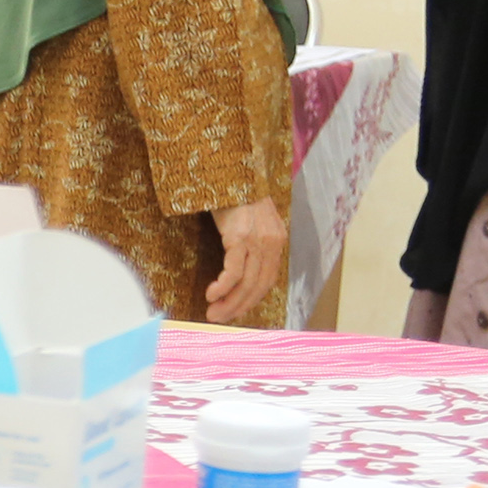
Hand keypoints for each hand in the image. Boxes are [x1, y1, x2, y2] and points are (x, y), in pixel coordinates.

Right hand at [205, 198, 287, 322]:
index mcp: (276, 239)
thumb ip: (252, 238)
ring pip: (246, 283)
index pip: (268, 278)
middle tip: (219, 318)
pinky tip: (211, 294)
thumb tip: (239, 261)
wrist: (231, 169)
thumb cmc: (235, 192)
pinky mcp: (240, 238)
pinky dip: (222, 287)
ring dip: (229, 302)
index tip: (236, 310)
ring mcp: (257, 241)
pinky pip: (233, 272)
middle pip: (258, 285)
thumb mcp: (250, 217)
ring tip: (212, 312)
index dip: (252, 298)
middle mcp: (271, 242)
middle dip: (238, 306)